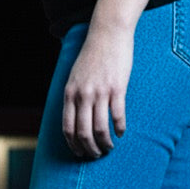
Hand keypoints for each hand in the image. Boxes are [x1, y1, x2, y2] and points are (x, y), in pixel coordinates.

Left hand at [62, 23, 133, 158]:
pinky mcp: (117, 88)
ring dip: (105, 143)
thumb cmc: (92, 55)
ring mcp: (100, 92)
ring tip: (109, 147)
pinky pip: (117, 116)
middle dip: (90, 149)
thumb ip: (73, 96)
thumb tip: (75, 117)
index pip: (68, 128)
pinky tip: (121, 133)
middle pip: (83, 133)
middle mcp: (83, 95)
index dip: (74, 145)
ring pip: (100, 129)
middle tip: (97, 155)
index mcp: (70, 94)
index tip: (80, 153)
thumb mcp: (74, 76)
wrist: (107, 33)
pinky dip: (120, 129)